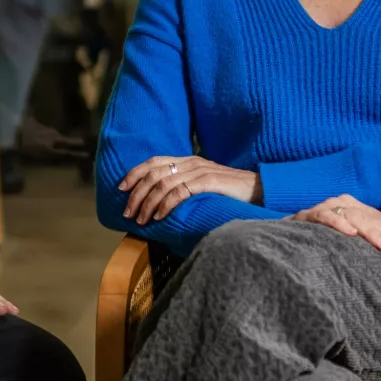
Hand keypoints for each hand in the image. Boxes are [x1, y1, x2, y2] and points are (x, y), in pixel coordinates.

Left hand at [118, 154, 260, 225]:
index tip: (121, 189)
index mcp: (188, 160)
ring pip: (163, 184)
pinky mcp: (209, 182)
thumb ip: (185, 186)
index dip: (135, 173)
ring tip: (141, 219)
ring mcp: (200, 171)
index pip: (154, 162)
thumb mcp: (204, 186)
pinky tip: (159, 217)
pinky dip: (166, 204)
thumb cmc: (231, 193)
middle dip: (136, 193)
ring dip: (147, 203)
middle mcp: (192, 162)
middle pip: (154, 173)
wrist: (259, 189)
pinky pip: (180, 191)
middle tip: (128, 212)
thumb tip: (161, 201)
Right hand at [291, 194, 380, 255]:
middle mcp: (342, 203)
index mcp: (353, 206)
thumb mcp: (348, 231)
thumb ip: (368, 225)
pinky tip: (351, 234)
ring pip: (353, 217)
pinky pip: (326, 217)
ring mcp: (326, 207)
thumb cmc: (321, 234)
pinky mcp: (309, 215)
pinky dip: (339, 224)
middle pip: (370, 218)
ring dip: (369, 232)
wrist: (287, 233)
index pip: (379, 219)